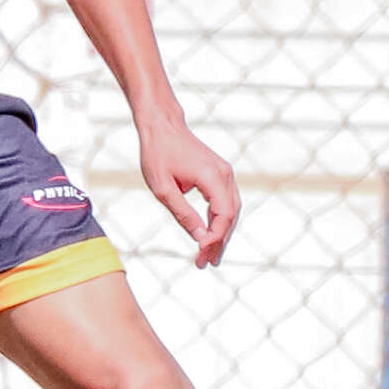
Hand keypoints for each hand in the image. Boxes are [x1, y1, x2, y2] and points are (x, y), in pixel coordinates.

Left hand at [138, 116, 240, 268]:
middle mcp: (225, 174)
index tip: (201, 254)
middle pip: (231, 216)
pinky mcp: (220, 174)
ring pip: (231, 211)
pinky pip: (225, 202)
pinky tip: (209, 236)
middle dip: (219, 242)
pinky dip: (219, 221)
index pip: (223, 215)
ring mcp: (225, 173)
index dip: (215, 238)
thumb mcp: (163, 189)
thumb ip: (183, 214)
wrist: (162, 125)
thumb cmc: (158, 154)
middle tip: (204, 263)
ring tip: (208, 256)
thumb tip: (200, 238)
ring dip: (221, 234)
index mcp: (212, 176)